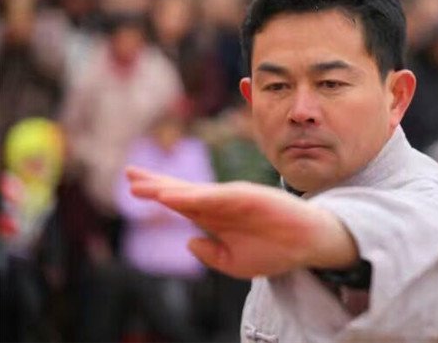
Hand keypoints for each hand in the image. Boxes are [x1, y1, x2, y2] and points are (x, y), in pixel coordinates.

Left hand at [127, 167, 357, 278]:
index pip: (181, 203)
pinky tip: (175, 197)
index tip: (133, 186)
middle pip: (183, 191)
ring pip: (195, 193)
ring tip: (143, 187)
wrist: (308, 243)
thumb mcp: (235, 262)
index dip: (158, 193)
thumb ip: (210, 254)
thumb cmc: (274, 250)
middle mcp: (221, 204)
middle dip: (155, 183)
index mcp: (216, 218)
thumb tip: (187, 242)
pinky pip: (217, 197)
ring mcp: (234, 199)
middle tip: (129, 175)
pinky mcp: (249, 197)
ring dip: (169, 189)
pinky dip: (196, 196)